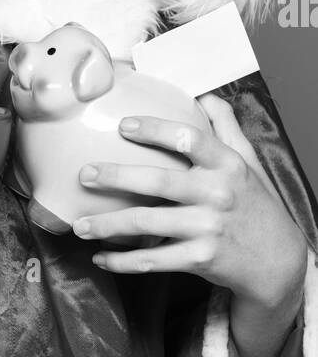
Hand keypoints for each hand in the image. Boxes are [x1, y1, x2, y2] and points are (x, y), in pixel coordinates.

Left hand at [71, 95, 307, 314]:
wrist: (277, 260)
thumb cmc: (255, 204)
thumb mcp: (249, 161)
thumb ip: (226, 127)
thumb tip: (204, 95)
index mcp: (227, 164)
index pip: (190, 138)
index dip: (155, 130)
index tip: (123, 126)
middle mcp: (217, 194)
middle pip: (159, 181)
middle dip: (116, 176)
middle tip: (85, 174)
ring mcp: (208, 228)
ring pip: (147, 224)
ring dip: (108, 226)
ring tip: (80, 226)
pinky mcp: (200, 259)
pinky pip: (153, 261)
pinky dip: (123, 261)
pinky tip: (101, 258)